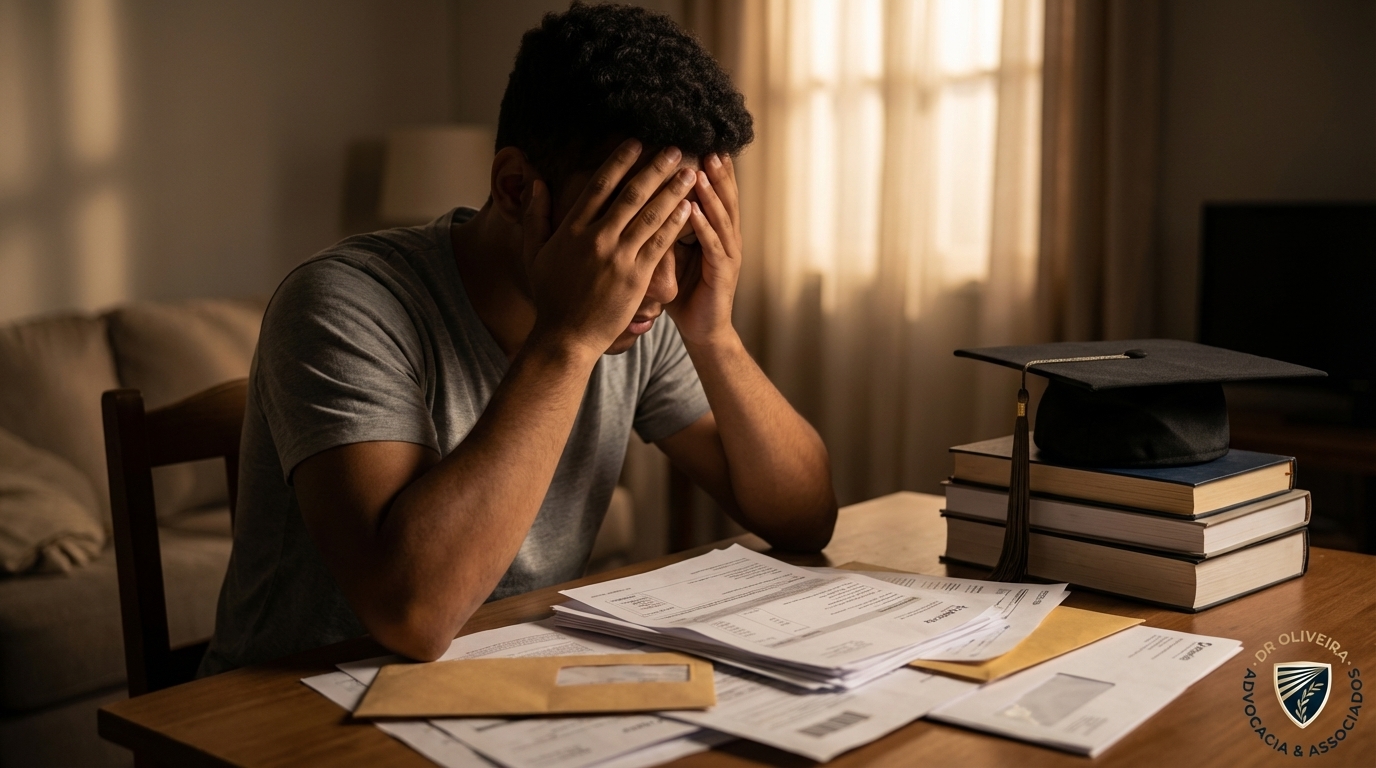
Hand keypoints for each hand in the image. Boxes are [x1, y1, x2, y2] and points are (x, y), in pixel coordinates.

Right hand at [521, 140, 695, 358]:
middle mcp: (596, 239)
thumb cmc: (550, 296)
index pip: (599, 185)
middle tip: (676, 149)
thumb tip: (537, 183)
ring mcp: (618, 258)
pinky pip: (659, 244)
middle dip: (656, 168)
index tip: (637, 143)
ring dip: (672, 190)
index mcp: (572, 229)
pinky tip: (687, 206)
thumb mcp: (534, 253)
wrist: (566, 337)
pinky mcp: (636, 278)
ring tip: (689, 172)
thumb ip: (535, 216)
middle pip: (631, 194)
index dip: (620, 161)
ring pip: (650, 215)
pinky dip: (674, 223)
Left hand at [666, 153, 741, 347]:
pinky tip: (693, 210)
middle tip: (710, 147)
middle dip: (718, 173)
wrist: (702, 330)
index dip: (712, 170)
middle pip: (725, 198)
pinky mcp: (723, 273)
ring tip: (700, 170)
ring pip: (721, 217)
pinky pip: (713, 245)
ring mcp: (728, 255)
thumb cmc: (685, 292)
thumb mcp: (671, 253)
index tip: (700, 143)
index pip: (715, 194)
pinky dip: (703, 226)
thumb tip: (640, 201)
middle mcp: (726, 238)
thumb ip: (664, 228)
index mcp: (715, 231)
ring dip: (711, 193)